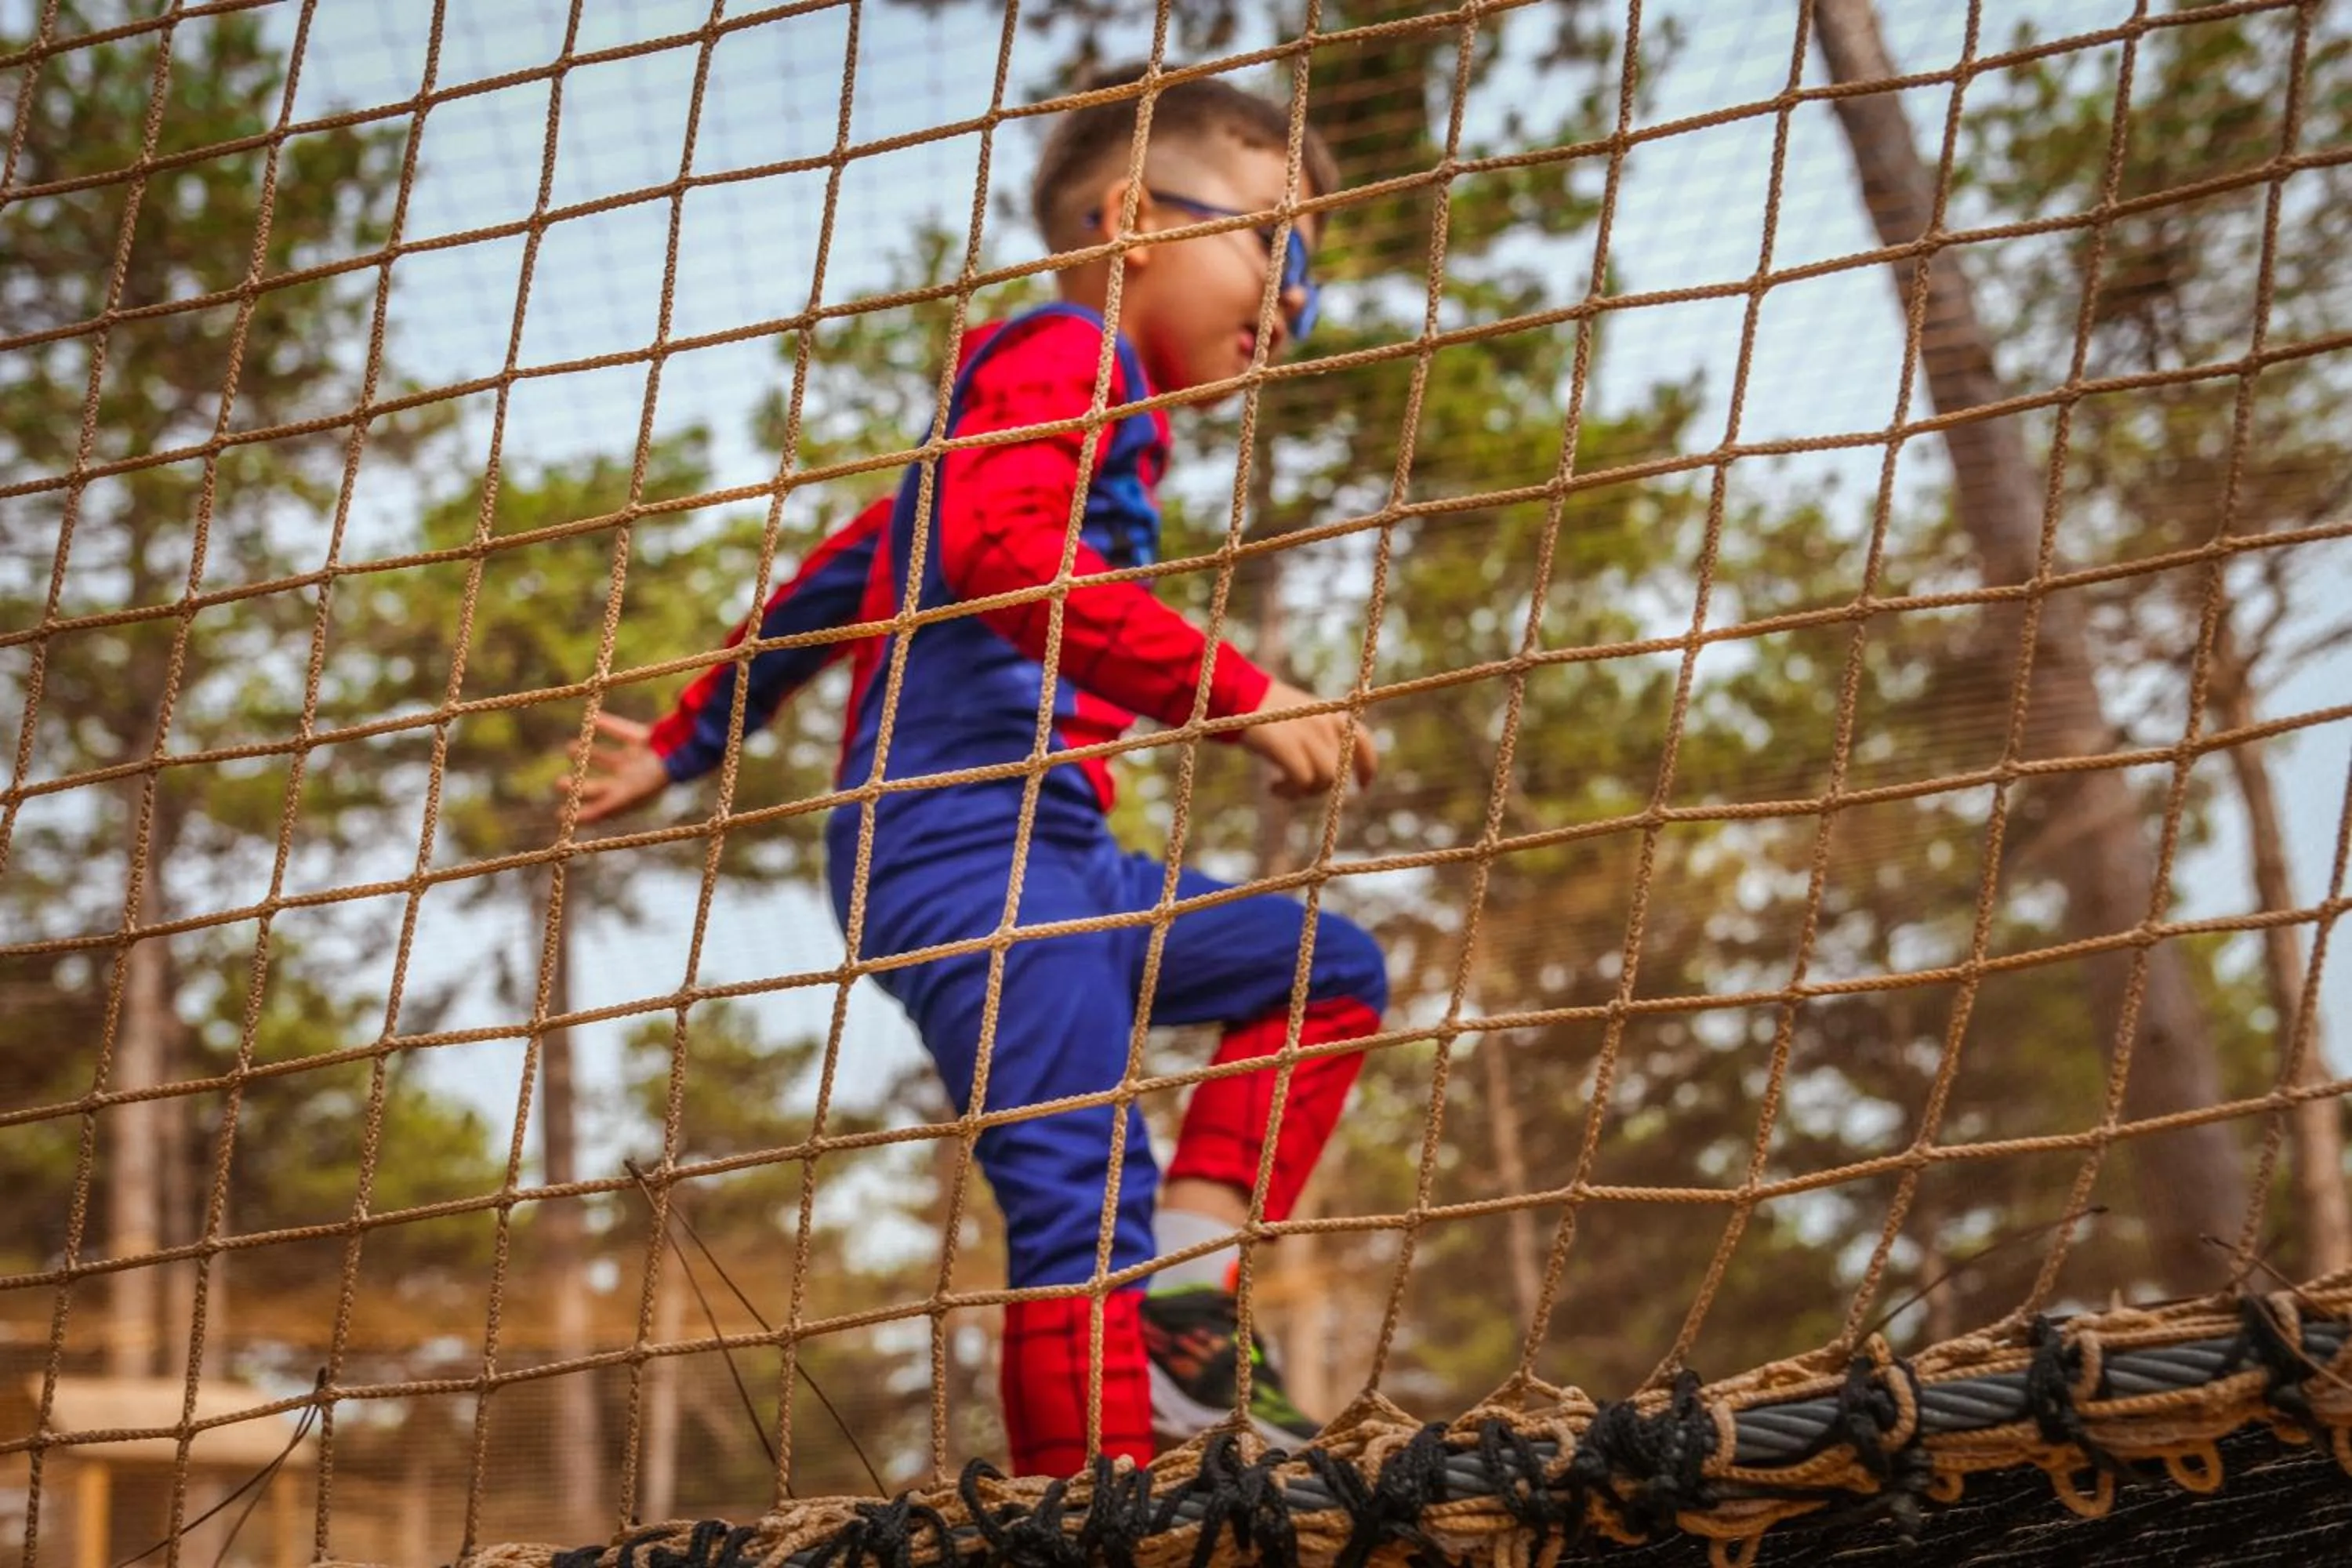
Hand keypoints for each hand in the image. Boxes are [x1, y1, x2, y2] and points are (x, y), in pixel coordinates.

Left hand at [562, 711, 670, 823]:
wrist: (682, 752)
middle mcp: (633, 780)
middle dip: (580, 785)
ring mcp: (639, 760)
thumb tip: (569, 820)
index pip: (602, 808)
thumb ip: (601, 809)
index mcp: (630, 797)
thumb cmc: (655, 778)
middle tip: (559, 783)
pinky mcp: (644, 739)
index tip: (559, 814)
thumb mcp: (625, 798)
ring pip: (610, 758)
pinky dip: (607, 725)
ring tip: (569, 748)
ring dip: (591, 754)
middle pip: (602, 785)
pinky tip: (592, 719)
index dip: (582, 813)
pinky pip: (621, 731)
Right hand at [1236, 678, 1378, 800]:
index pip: (1362, 743)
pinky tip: (1272, 788)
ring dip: (1302, 792)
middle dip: (1319, 788)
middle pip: (1337, 772)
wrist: (1240, 696)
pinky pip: (1302, 780)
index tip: (1363, 786)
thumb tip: (1330, 774)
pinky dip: (1289, 791)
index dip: (1367, 768)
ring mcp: (1306, 734)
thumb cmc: (1269, 713)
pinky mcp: (1286, 745)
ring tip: (1280, 788)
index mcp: (1332, 714)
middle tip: (1295, 788)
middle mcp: (1324, 722)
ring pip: (1323, 780)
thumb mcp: (1304, 718)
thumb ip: (1321, 739)